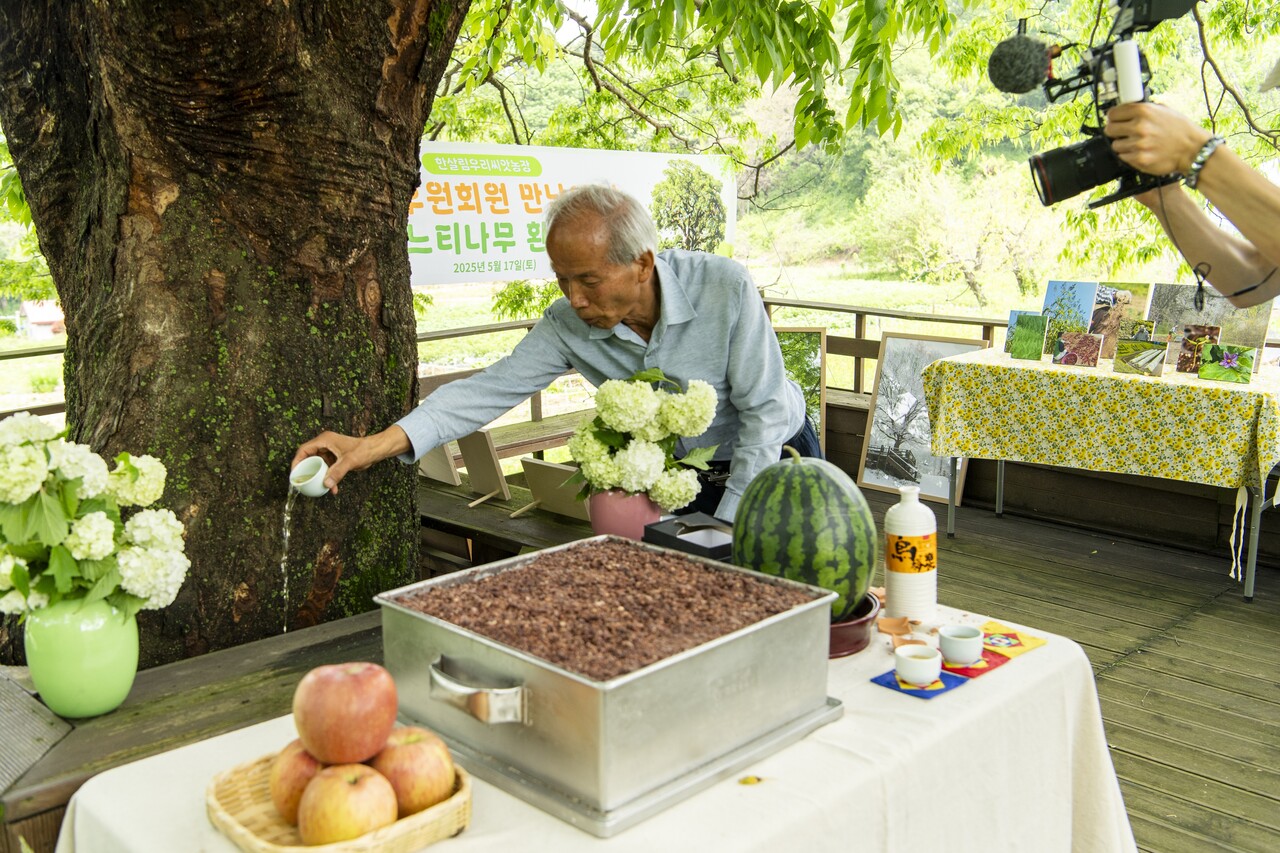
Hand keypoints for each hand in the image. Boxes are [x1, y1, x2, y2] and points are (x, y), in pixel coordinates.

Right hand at [291, 427, 409, 494]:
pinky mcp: (335, 458)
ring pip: (318, 465)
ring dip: (319, 477)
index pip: (304, 450)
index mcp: (324, 440)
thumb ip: (337, 472)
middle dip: (307, 471)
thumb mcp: (349, 461)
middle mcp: (325, 444)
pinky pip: (327, 469)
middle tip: (303, 482)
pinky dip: (328, 478)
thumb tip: (326, 484)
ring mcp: (330, 451)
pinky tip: (332, 488)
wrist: (375, 450)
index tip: (294, 473)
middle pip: (309, 458)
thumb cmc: (364, 450)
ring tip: (318, 487)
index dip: (297, 461)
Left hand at [1104, 102, 1212, 176]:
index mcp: (1144, 111)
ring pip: (1115, 145)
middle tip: (1122, 133)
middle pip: (1109, 129)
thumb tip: (1126, 109)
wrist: (1193, 149)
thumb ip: (1144, 109)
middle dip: (1115, 131)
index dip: (1113, 117)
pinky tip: (1141, 151)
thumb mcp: (1164, 110)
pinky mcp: (1140, 159)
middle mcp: (1140, 126)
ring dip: (1123, 145)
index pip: (1112, 114)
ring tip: (1136, 143)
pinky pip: (1123, 157)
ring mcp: (1139, 144)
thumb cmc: (1180, 130)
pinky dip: (1129, 155)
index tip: (1115, 120)